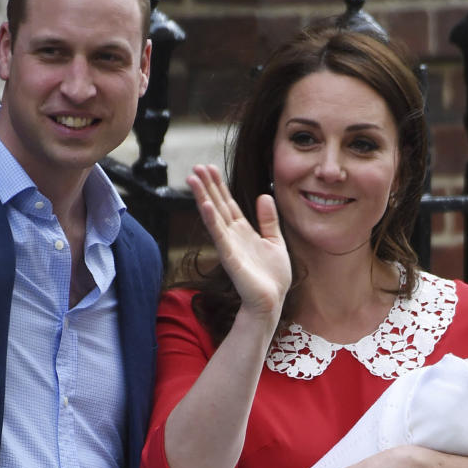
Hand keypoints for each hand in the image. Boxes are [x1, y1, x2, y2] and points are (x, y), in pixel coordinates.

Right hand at [188, 164, 291, 324]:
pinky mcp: (231, 259)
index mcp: (243, 231)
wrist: (272, 301)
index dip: (219, 186)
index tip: (209, 168)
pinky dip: (212, 221)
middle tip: (195, 167)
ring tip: (192, 179)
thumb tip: (264, 196)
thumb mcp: (275, 241)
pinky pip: (220, 236)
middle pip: (217, 205)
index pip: (228, 203)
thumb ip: (269, 220)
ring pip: (214, 217)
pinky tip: (205, 205)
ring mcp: (230, 246)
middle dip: (207, 186)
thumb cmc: (273, 277)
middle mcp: (233, 236)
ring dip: (203, 197)